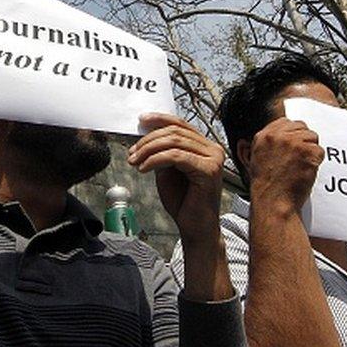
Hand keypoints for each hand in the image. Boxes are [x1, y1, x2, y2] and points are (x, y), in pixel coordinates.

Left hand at [128, 113, 224, 245]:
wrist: (195, 228)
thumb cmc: (183, 202)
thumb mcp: (168, 170)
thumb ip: (163, 151)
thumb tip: (146, 135)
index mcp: (206, 147)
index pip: (181, 124)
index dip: (160, 119)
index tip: (142, 120)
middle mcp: (213, 150)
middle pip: (176, 131)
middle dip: (149, 140)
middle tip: (132, 152)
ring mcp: (213, 159)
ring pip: (175, 142)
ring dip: (149, 150)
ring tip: (135, 161)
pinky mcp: (208, 170)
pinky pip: (176, 156)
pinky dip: (156, 159)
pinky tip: (144, 168)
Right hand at [249, 117, 323, 215]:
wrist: (272, 201)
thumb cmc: (266, 185)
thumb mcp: (257, 157)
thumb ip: (270, 142)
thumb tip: (283, 135)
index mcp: (264, 136)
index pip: (285, 122)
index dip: (292, 134)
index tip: (293, 145)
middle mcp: (278, 136)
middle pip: (301, 127)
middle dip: (303, 141)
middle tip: (299, 158)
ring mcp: (293, 142)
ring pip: (312, 137)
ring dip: (310, 150)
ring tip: (301, 166)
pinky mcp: (307, 152)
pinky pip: (320, 150)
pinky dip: (316, 162)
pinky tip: (306, 171)